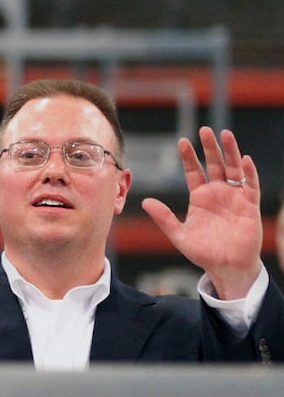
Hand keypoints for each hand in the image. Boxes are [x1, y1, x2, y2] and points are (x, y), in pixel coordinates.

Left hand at [142, 127, 263, 299]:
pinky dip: (248, 173)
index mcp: (200, 197)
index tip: (182, 141)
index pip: (194, 171)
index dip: (189, 157)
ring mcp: (235, 197)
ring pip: (234, 169)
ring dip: (230, 152)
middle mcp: (217, 193)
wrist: (226, 266)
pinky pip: (251, 185)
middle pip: (215, 164)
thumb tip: (145, 201)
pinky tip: (244, 160)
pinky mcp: (250, 205)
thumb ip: (164, 218)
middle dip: (210, 147)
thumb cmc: (203, 252)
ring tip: (225, 134)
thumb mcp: (179, 235)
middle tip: (204, 130)